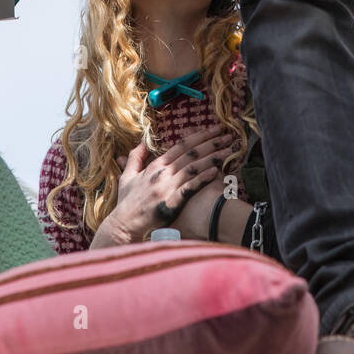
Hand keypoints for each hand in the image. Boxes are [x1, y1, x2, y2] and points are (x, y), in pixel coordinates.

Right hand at [106, 125, 232, 243]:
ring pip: (194, 167)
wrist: (125, 223)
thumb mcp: (127, 176)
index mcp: (155, 165)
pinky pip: (190, 187)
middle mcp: (162, 173)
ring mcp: (167, 187)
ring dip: (212, 158)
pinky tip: (216, 171)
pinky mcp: (171, 202)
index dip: (199, 136)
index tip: (214, 129)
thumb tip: (142, 142)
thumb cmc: (127, 201)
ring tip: (229, 151)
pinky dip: (203, 178)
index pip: (181, 146)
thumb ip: (136, 158)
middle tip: (228, 135)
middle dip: (211, 143)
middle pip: (191, 153)